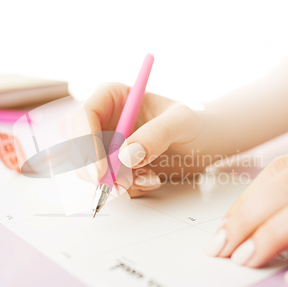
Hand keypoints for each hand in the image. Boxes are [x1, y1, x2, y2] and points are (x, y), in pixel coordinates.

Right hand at [72, 82, 204, 196]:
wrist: (208, 143)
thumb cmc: (197, 122)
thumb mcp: (182, 121)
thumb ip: (156, 134)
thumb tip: (125, 156)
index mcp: (113, 97)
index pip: (85, 116)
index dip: (85, 143)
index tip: (101, 171)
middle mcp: (106, 120)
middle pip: (79, 147)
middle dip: (98, 171)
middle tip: (121, 186)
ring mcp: (109, 145)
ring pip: (92, 171)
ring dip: (119, 182)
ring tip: (151, 177)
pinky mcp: (117, 166)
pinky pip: (110, 183)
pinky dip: (129, 189)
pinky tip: (152, 179)